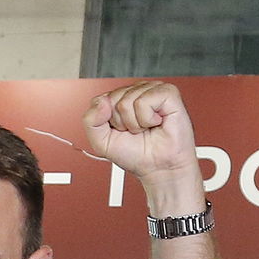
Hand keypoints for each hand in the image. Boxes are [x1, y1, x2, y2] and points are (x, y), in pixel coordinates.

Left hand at [84, 80, 204, 215]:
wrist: (158, 168)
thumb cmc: (136, 154)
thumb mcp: (102, 142)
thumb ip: (90, 121)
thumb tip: (102, 101)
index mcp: (121, 99)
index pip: (102, 100)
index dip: (109, 121)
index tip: (122, 131)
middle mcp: (136, 92)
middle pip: (114, 99)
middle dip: (122, 122)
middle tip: (136, 131)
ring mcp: (152, 90)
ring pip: (127, 101)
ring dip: (135, 123)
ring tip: (146, 128)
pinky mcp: (168, 93)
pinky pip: (144, 101)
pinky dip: (147, 118)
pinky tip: (156, 122)